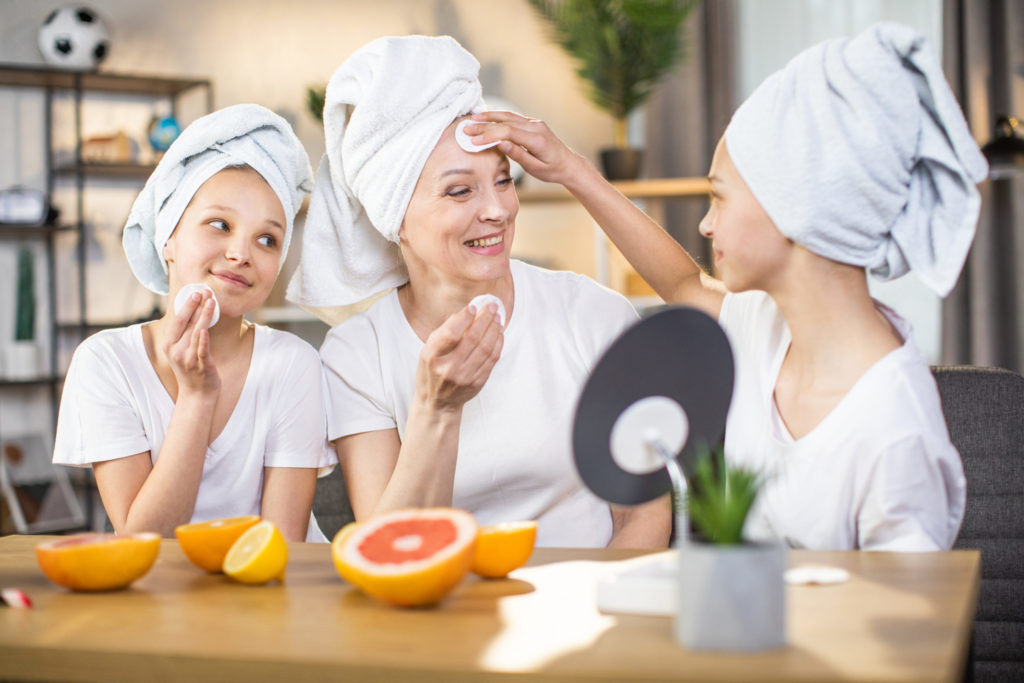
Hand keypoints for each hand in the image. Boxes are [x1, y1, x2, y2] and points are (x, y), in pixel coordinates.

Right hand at [164, 290, 219, 396]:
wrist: (197, 395)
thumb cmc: (192, 370)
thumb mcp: (182, 351)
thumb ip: (185, 334)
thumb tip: (193, 312)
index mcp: (170, 345)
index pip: (178, 320)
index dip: (186, 305)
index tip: (194, 292)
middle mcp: (176, 351)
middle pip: (186, 323)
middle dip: (195, 306)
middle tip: (204, 291)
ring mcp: (188, 359)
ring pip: (196, 332)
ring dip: (204, 315)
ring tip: (212, 301)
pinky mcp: (201, 365)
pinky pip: (202, 350)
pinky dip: (203, 339)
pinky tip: (206, 329)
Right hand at [415, 303, 502, 411]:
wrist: (438, 403)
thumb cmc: (431, 372)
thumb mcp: (427, 351)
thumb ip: (443, 332)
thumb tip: (465, 313)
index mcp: (432, 357)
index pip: (450, 334)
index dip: (464, 318)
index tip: (473, 307)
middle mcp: (448, 368)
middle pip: (472, 339)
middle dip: (484, 319)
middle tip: (492, 306)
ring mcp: (465, 377)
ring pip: (485, 348)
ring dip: (494, 330)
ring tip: (497, 318)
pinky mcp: (478, 382)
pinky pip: (492, 359)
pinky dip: (498, 343)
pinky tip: (499, 333)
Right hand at [465, 111, 588, 185]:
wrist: (568, 164)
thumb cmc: (552, 170)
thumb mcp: (535, 168)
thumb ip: (518, 155)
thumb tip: (501, 143)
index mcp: (537, 139)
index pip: (509, 132)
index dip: (490, 135)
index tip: (474, 140)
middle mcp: (536, 127)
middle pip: (506, 121)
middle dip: (484, 124)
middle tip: (466, 128)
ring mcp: (534, 123)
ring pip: (508, 116)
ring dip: (489, 116)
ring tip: (472, 118)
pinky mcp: (532, 123)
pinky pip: (513, 118)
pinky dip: (498, 117)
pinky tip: (486, 117)